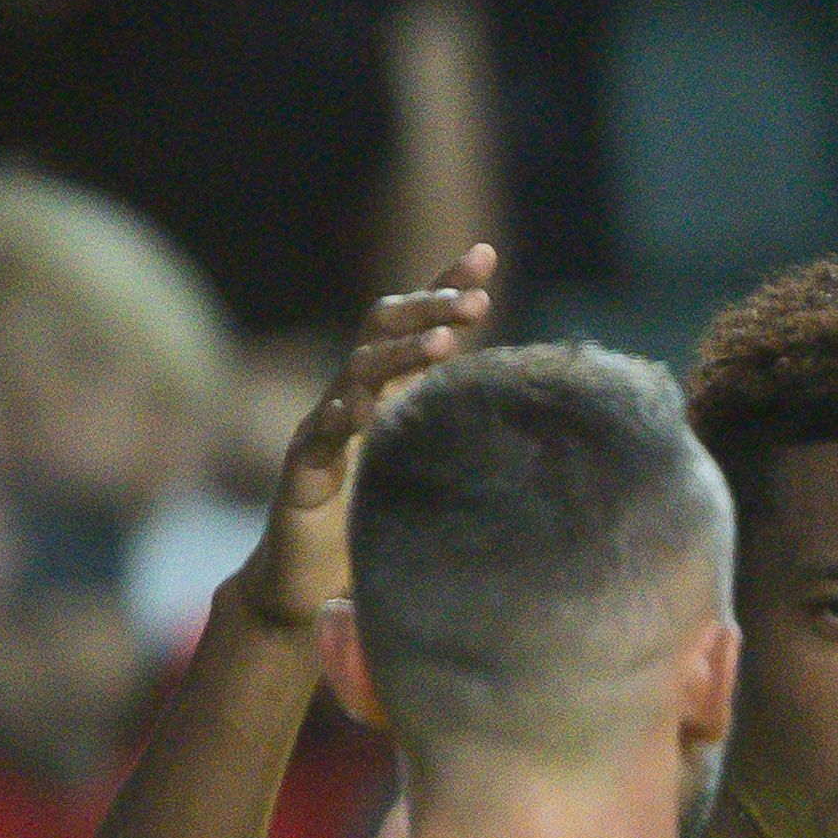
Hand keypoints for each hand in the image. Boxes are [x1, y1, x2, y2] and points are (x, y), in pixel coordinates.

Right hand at [229, 246, 497, 636]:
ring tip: (441, 345)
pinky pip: (320, 437)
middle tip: (475, 301)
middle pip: (384, 333)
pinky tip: (362, 411)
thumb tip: (536, 418)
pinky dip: (341, 420)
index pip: (418, 327)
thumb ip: (462, 438)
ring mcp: (325, 430)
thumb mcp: (431, 472)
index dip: (444, 288)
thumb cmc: (375, 527)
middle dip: (428, 309)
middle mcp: (354, 400)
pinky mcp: (302, 471)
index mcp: (389, 396)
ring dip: (399, 356)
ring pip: (356, 374)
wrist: (305, 584)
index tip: (485, 253)